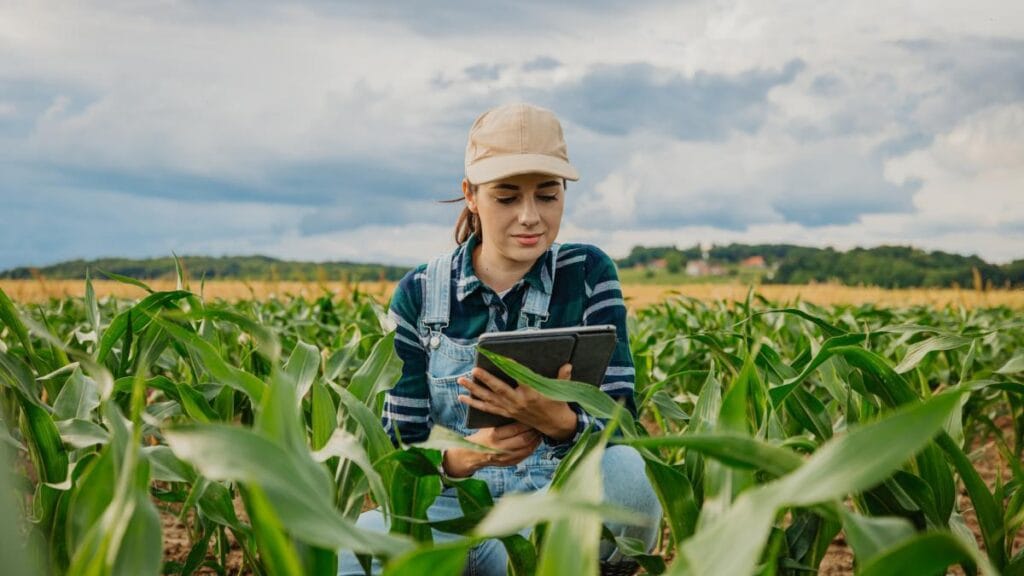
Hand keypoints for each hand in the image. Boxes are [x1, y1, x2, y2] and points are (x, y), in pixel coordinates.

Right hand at [442, 423, 541, 477]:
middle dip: (534, 432)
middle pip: (524, 439)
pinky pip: (525, 455)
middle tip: (539, 424)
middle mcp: (500, 447)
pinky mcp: (509, 463)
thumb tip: (517, 408)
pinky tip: (535, 441)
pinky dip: (533, 448)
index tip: (533, 416)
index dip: (527, 422)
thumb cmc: (482, 435)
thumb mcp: (487, 425)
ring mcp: (505, 457)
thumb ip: (501, 418)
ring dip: (536, 440)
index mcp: (493, 435)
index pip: (515, 428)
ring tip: (540, 432)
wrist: (473, 453)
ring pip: (527, 448)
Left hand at [456, 364, 577, 441]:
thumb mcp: (560, 390)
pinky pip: (487, 409)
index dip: (509, 366)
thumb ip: (562, 377)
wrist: (555, 426)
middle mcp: (518, 402)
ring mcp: (510, 409)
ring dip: (474, 390)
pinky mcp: (506, 414)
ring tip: (461, 381)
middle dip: (485, 379)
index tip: (500, 357)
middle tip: (473, 370)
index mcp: (531, 394)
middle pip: (498, 389)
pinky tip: (463, 398)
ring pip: (489, 399)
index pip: (518, 376)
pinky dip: (475, 404)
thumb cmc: (557, 404)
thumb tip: (567, 364)